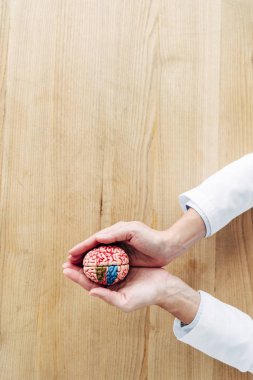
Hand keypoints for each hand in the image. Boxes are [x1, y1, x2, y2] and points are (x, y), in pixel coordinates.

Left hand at [62, 262, 199, 322]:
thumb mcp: (126, 302)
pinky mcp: (124, 265)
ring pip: (98, 266)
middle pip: (90, 274)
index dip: (76, 276)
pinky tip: (95, 246)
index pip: (88, 284)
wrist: (164, 287)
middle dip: (77, 267)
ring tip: (77, 252)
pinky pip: (109, 258)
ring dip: (87, 259)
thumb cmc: (146, 296)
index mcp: (109, 293)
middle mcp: (111, 284)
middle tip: (66, 258)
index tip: (65, 268)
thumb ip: (108, 298)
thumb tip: (90, 292)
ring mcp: (117, 274)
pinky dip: (101, 253)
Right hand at [68, 209, 205, 266]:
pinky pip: (107, 264)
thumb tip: (97, 237)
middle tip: (67, 265)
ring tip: (74, 271)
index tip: (69, 255)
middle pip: (92, 250)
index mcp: (114, 233)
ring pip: (98, 258)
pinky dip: (97, 269)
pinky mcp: (124, 259)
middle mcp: (114, 241)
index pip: (93, 241)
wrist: (167, 247)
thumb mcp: (134, 231)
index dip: (81, 247)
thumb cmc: (151, 239)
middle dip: (80, 256)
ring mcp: (119, 251)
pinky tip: (92, 276)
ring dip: (86, 264)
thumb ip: (115, 233)